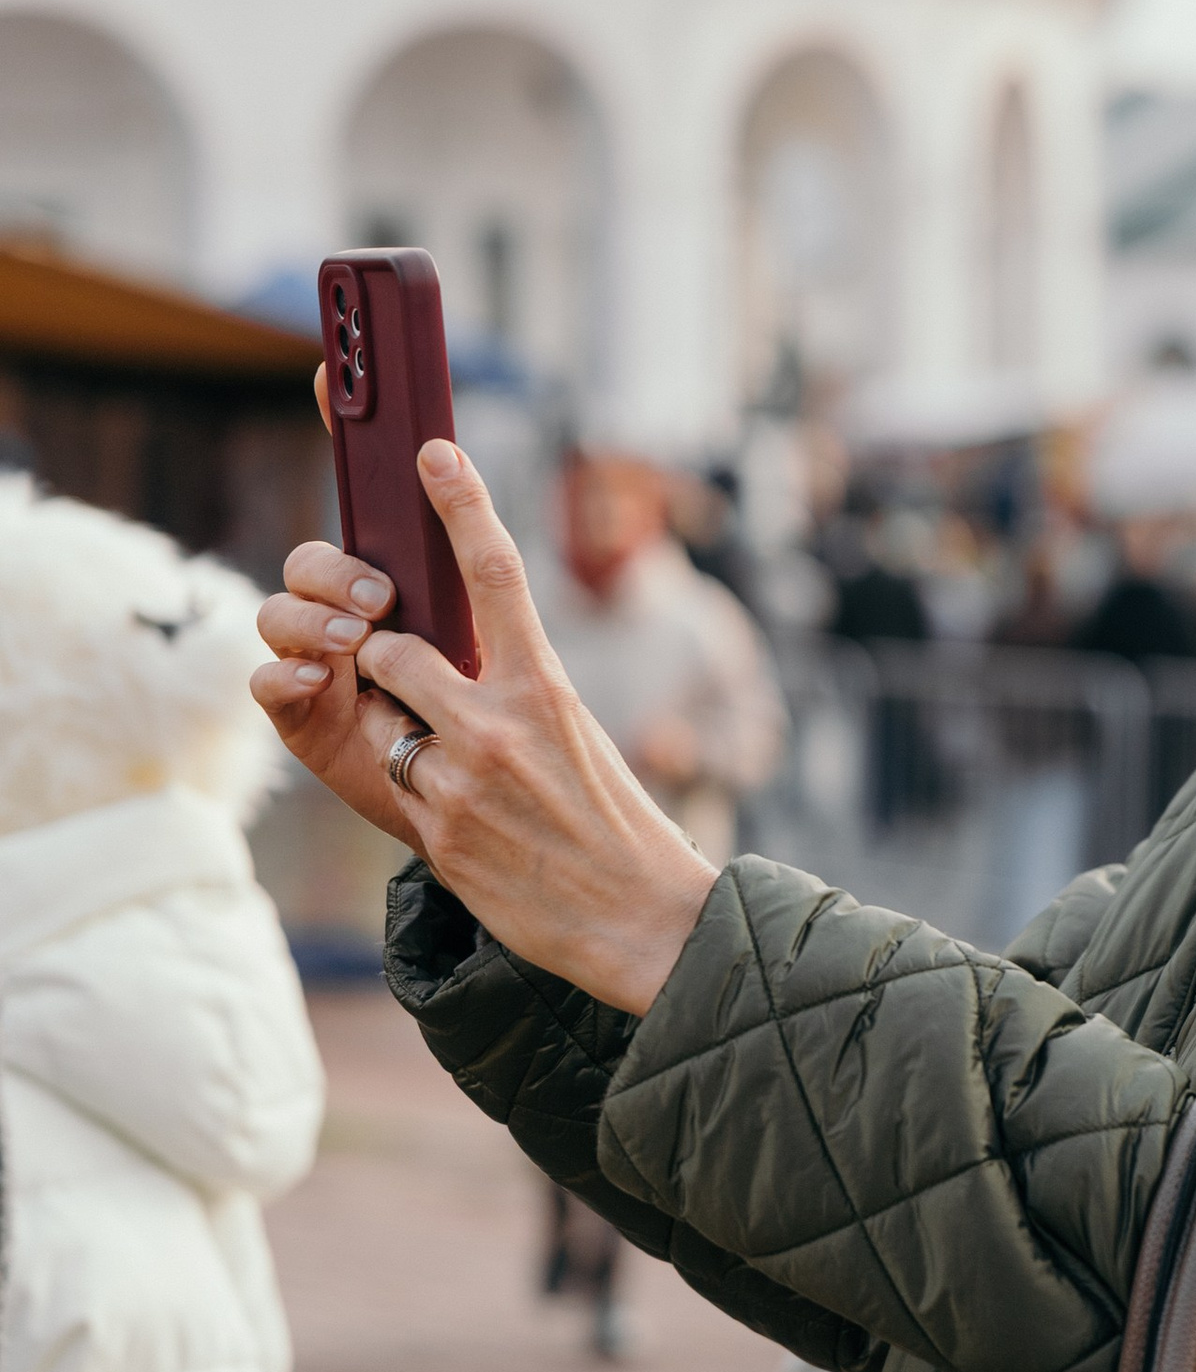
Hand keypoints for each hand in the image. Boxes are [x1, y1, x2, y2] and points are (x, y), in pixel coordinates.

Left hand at [253, 444, 718, 1014]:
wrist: (639, 918)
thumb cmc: (615, 823)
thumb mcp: (579, 738)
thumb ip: (519, 694)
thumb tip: (463, 664)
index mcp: (547, 688)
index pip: (496, 573)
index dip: (461, 504)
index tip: (433, 452)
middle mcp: (500, 725)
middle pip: (395, 646)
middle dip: (382, 653)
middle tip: (402, 674)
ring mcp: (462, 780)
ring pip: (380, 712)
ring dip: (386, 716)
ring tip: (431, 746)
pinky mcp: (438, 832)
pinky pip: (396, 781)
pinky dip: (415, 785)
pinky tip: (464, 817)